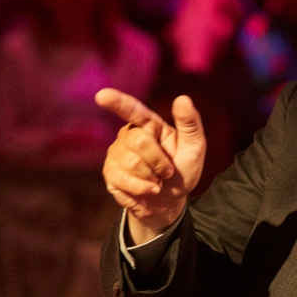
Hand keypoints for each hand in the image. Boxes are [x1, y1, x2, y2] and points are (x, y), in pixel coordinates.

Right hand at [95, 88, 205, 244]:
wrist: (170, 201)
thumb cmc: (182, 170)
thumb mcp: (195, 147)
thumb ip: (190, 123)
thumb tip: (183, 98)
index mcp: (149, 124)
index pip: (132, 109)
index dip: (117, 102)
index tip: (102, 96)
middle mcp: (129, 134)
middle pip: (139, 141)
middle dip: (159, 161)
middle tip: (168, 171)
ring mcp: (116, 153)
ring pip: (132, 163)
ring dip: (152, 177)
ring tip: (157, 179)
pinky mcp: (109, 172)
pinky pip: (123, 179)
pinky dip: (142, 188)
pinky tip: (148, 189)